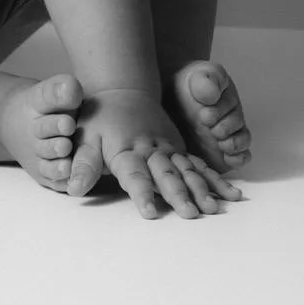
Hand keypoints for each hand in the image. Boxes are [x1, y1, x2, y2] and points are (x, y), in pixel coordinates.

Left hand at [67, 89, 239, 218]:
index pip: (134, 174)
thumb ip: (83, 164)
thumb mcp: (85, 139)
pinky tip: (230, 194)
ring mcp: (167, 148)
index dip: (141, 193)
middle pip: (166, 173)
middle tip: (191, 213)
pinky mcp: (178, 148)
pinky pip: (199, 164)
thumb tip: (73, 189)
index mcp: (126, 149)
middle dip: (178, 194)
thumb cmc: (99, 119)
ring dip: (201, 188)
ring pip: (186, 169)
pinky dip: (215, 179)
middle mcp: (150, 149)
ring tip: (213, 208)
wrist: (122, 90)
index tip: (149, 212)